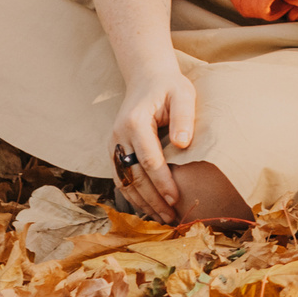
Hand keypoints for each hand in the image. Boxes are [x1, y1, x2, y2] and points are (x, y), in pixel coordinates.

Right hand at [110, 67, 198, 222]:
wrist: (146, 78)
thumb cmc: (169, 87)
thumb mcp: (182, 94)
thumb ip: (183, 117)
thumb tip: (184, 143)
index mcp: (134, 122)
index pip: (148, 160)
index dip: (162, 182)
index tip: (176, 199)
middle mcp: (119, 136)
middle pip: (134, 176)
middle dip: (153, 199)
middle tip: (171, 217)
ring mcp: (113, 145)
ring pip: (124, 182)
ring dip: (142, 203)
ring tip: (162, 218)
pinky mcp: (114, 151)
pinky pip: (121, 178)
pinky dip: (133, 195)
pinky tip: (148, 208)